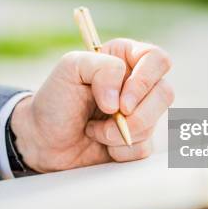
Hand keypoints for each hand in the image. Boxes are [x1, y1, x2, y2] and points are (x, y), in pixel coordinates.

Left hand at [11, 38, 173, 171]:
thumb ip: (101, 69)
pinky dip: (119, 151)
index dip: (145, 81)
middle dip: (136, 114)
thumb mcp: (70, 68)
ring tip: (94, 130)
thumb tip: (120, 102)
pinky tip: (101, 144)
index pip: (157, 60)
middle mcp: (138, 83)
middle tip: (108, 116)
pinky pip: (144, 149)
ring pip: (154, 123)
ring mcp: (141, 113)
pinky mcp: (139, 140)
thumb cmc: (55, 100)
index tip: (122, 102)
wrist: (42, 140)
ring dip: (119, 134)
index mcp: (124, 58)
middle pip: (165, 93)